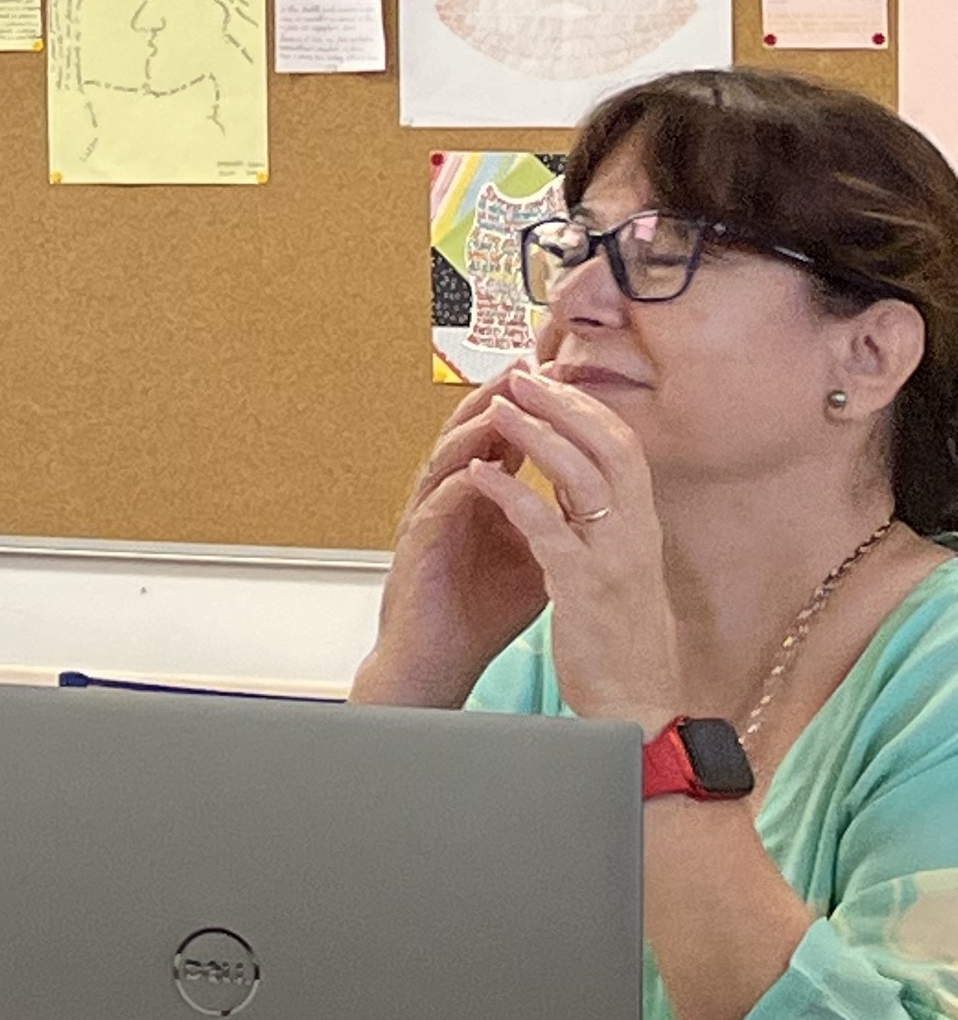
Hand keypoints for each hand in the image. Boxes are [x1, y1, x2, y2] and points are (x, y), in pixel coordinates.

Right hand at [361, 380, 553, 703]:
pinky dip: (460, 481)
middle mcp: (450, 494)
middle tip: (526, 363)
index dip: (529, 403)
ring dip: (476, 427)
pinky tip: (481, 467)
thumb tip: (600, 497)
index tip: (560, 374)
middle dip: (500, 395)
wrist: (440, 656)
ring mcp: (430, 515)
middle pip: (471, 430)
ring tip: (502, 400)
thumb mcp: (534, 556)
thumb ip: (553, 520)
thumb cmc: (480, 609)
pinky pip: (439, 502)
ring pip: (449, 455)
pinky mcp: (419, 542)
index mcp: (480, 495)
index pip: (503, 434)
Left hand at [467, 365, 683, 732]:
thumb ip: (604, 523)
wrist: (636, 707)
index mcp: (641, 528)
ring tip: (499, 409)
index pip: (623, 447)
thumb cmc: (621, 639)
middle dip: (564, 405)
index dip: (587, 407)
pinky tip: (481, 475)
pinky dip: (512, 495)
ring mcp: (612, 560)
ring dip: (538, 436)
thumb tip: (581, 479)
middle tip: (522, 375)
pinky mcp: (582, 589)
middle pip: (608, 447)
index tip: (550, 379)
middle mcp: (635, 536)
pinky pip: (546, 530)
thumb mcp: (619, 569)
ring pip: (581, 478)